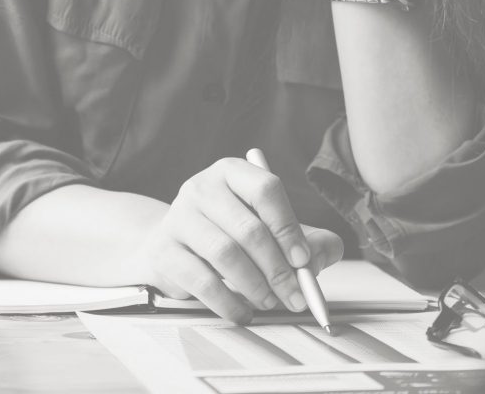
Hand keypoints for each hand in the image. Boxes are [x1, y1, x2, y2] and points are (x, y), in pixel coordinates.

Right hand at [136, 159, 344, 324]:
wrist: (173, 246)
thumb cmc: (230, 234)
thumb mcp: (271, 229)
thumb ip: (308, 240)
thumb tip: (321, 255)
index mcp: (232, 172)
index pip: (265, 189)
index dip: (288, 227)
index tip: (303, 260)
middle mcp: (202, 187)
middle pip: (248, 228)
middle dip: (278, 269)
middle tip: (295, 296)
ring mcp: (178, 217)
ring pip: (225, 254)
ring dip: (256, 286)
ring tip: (270, 302)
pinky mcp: (164, 250)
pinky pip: (202, 282)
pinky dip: (229, 303)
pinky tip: (244, 313)